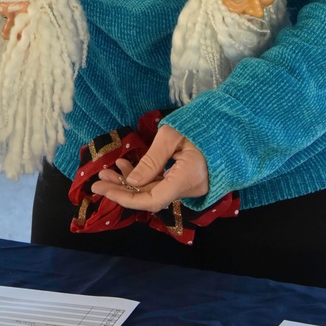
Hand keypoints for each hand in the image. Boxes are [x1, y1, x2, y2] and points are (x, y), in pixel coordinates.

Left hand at [91, 123, 209, 210]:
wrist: (229, 125)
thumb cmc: (201, 125)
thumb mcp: (172, 135)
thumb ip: (151, 160)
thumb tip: (131, 182)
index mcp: (188, 178)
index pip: (152, 200)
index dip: (125, 198)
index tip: (103, 190)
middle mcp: (190, 189)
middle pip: (150, 197)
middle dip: (122, 190)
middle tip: (97, 182)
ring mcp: (190, 187)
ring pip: (154, 191)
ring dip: (130, 183)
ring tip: (107, 172)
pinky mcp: (188, 181)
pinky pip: (162, 184)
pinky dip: (143, 178)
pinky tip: (125, 167)